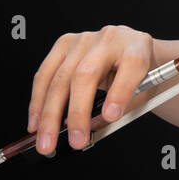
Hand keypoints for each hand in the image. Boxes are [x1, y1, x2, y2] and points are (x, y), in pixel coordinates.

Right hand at [27, 25, 156, 153]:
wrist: (130, 50)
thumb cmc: (138, 74)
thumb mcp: (142, 92)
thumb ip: (121, 110)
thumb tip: (89, 128)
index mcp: (137, 47)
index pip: (131, 66)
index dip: (120, 92)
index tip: (110, 116)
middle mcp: (111, 38)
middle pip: (86, 74)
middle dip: (77, 112)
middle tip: (76, 140)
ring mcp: (84, 39)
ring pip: (60, 78)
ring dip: (49, 114)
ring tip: (47, 140)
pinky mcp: (64, 44)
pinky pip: (45, 75)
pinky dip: (38, 102)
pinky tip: (36, 122)